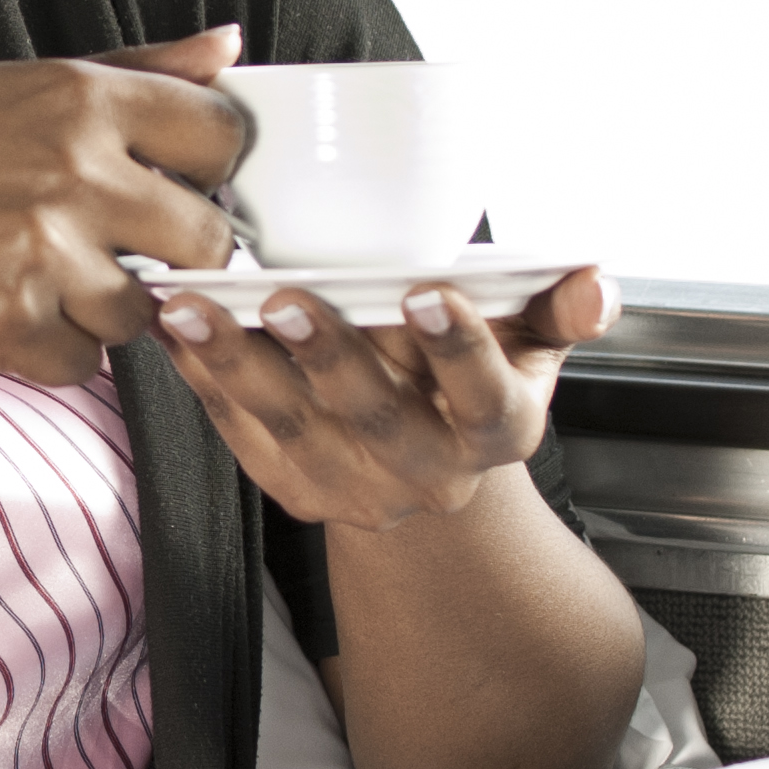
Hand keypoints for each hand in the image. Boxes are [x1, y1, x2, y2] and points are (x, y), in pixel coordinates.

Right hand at [0, 30, 255, 383]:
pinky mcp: (15, 324)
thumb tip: (230, 45)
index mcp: (77, 97)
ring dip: (102, 309)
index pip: (221, 134)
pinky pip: (85, 362)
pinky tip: (2, 306)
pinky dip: (51, 349)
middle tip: (113, 245)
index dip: (210, 168)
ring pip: (142, 312)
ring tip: (35, 274)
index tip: (178, 182)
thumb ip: (134, 69)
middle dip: (172, 255)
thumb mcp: (17, 87)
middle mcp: (71, 169)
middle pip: (207, 239)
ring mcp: (44, 251)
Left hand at [151, 264, 618, 530]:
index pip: (484, 393)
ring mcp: (353, 486)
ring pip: (290, 428)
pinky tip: (170, 330)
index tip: (428, 293)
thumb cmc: (478, 382)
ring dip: (237, 366)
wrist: (432, 470)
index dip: (460, 348)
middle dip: (329, 357)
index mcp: (496, 431)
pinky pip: (239, 433)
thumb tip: (598, 280)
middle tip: (287, 296)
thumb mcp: (533, 348)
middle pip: (375, 417)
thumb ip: (560, 310)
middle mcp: (426, 472)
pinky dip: (200, 380)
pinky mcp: (292, 487)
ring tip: (192, 308)